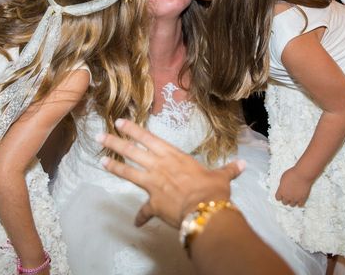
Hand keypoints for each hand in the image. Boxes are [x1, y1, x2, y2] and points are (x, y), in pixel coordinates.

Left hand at [99, 119, 245, 227]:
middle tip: (101, 136)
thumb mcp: (221, 177)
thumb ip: (229, 170)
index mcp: (174, 156)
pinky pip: (144, 210)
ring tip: (101, 161)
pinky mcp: (153, 203)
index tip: (121, 122)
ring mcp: (153, 184)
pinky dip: (141, 216)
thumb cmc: (212, 189)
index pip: (149, 139)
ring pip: (129, 172)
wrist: (205, 209)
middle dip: (116, 143)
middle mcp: (160, 166)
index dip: (134, 130)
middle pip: (133, 152)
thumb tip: (242, 165)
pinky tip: (136, 222)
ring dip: (114, 166)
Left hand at [275, 166, 312, 206]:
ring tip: (294, 198)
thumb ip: (282, 185)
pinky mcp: (302, 199)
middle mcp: (287, 196)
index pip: (277, 198)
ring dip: (292, 201)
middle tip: (288, 196)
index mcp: (281, 191)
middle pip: (284, 202)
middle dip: (286, 199)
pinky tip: (299, 200)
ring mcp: (295, 198)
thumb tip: (283, 187)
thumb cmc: (293, 173)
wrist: (302, 174)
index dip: (279, 196)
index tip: (281, 195)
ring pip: (292, 205)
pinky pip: (300, 205)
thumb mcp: (283, 177)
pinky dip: (299, 203)